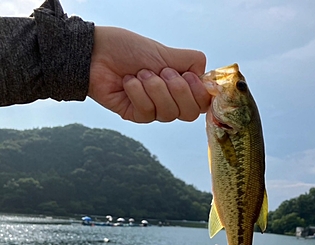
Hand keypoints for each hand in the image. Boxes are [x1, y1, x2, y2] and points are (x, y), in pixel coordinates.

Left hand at [88, 26, 210, 122]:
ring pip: (170, 113)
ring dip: (155, 88)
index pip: (203, 103)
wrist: (97, 53)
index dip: (199, 93)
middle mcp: (170, 101)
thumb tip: (209, 76)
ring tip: (140, 74)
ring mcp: (154, 110)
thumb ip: (191, 63)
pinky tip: (128, 82)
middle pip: (190, 113)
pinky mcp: (136, 116)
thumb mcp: (166, 53)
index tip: (188, 76)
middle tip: (162, 72)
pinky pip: (148, 112)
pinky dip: (138, 92)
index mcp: (181, 86)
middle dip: (177, 90)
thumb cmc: (129, 49)